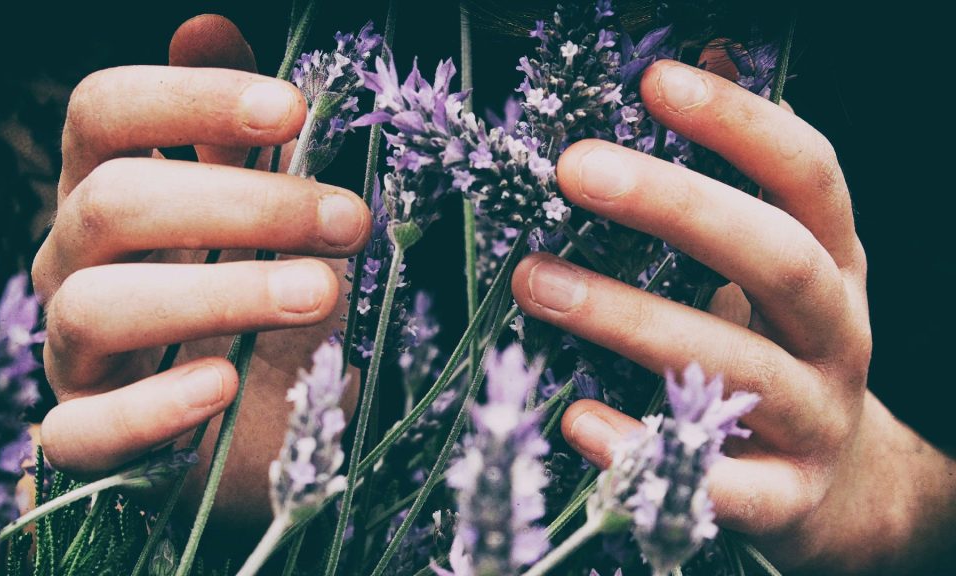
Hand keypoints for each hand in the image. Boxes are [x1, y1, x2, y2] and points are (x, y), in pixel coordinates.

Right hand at [30, 15, 369, 531]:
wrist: (248, 420)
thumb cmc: (252, 298)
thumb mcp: (257, 212)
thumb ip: (231, 131)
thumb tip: (207, 26)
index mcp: (108, 192)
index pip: (101, 114)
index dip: (187, 99)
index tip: (292, 109)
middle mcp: (74, 263)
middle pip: (112, 204)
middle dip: (242, 203)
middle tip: (349, 219)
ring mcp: (73, 353)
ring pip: (97, 307)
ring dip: (221, 293)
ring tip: (323, 292)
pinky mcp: (87, 435)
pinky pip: (83, 431)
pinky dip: (155, 406)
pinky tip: (224, 386)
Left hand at [511, 60, 955, 573]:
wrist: (848, 488)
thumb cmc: (787, 352)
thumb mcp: (784, 261)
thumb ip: (743, 174)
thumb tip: (707, 54)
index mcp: (834, 263)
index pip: (807, 176)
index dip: (740, 123)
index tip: (655, 81)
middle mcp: (837, 332)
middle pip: (776, 258)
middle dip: (676, 207)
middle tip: (573, 169)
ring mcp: (816, 417)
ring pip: (736, 365)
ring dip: (628, 318)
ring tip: (532, 281)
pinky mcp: (785, 498)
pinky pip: (719, 482)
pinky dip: (645, 448)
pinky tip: (577, 419)